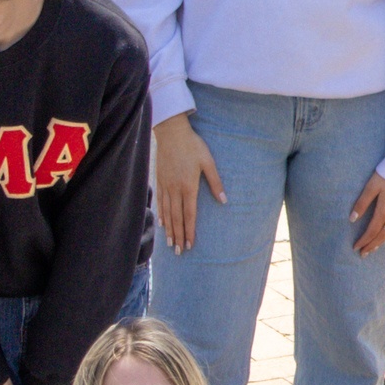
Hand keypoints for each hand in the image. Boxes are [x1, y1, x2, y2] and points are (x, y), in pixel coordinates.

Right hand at [153, 113, 222, 254]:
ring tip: (170, 244)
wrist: (171, 132)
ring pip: (167, 212)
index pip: (189, 215)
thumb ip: (216, 183)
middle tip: (178, 252)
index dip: (190, 231)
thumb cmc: (193, 146)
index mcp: (188, 186)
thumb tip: (224, 201)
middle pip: (176, 218)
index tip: (190, 244)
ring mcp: (166, 186)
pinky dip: (161, 214)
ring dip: (169, 229)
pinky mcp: (160, 180)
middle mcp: (175, 189)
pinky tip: (162, 223)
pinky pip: (160, 202)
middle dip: (178, 236)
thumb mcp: (208, 162)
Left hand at [348, 170, 384, 260]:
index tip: (355, 248)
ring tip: (373, 248)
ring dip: (380, 242)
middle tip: (363, 255)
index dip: (363, 240)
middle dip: (371, 246)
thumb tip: (352, 219)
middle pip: (381, 236)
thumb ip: (362, 203)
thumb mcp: (371, 186)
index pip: (371, 231)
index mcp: (384, 211)